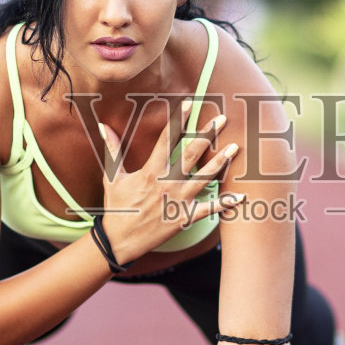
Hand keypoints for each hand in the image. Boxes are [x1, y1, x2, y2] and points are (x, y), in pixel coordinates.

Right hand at [98, 102, 242, 261]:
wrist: (120, 240)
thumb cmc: (117, 206)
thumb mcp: (113, 177)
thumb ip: (112, 149)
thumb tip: (103, 125)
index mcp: (150, 172)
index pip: (167, 140)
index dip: (179, 121)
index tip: (190, 104)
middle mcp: (167, 184)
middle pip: (192, 154)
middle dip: (207, 135)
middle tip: (222, 119)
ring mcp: (178, 201)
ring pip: (205, 178)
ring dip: (221, 162)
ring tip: (235, 147)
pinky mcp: (185, 218)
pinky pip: (209, 209)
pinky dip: (225, 203)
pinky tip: (241, 196)